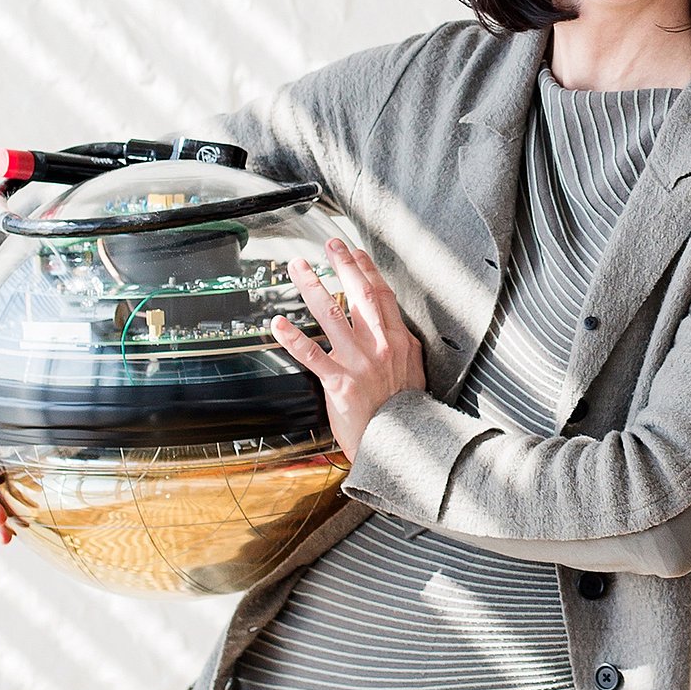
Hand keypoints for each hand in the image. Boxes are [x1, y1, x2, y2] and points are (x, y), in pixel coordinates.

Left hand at [270, 237, 426, 461]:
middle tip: (329, 245)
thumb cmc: (405, 411)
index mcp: (398, 341)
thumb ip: (399, 345)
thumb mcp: (412, 370)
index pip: (381, 294)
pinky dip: (293, 338)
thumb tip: (390, 326)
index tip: (354, 251)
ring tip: (298, 268)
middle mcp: (379, 346)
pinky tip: (278, 324)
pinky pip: (312, 356)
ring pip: (332, 315)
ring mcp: (359, 363)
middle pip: (359, 294)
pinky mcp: (340, 383)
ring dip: (312, 287)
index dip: (367, 269)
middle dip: (343, 265)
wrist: (404, 444)